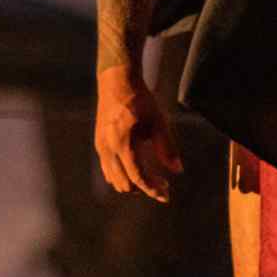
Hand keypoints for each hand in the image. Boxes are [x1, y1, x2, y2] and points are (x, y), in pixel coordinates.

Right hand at [96, 65, 183, 202]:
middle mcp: (108, 149)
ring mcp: (101, 147)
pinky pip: (108, 169)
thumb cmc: (140, 100)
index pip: (138, 177)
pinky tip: (136, 168)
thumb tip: (178, 171)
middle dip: (144, 188)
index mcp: (123, 144)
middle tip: (164, 184)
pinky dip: (121, 175)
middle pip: (124, 183)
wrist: (117, 82)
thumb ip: (167, 148)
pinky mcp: (99, 143)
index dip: (152, 189)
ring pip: (114, 179)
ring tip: (152, 177)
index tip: (166, 195)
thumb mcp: (158, 122)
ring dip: (132, 183)